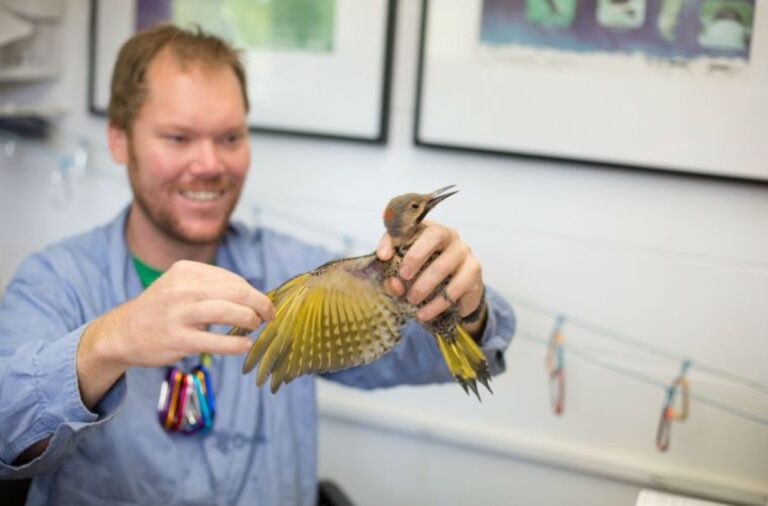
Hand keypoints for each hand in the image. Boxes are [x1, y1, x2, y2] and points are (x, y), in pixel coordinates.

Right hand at [76, 260, 273, 406]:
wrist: (123, 332)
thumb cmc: (161, 308)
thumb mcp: (180, 284)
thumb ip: (211, 285)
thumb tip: (253, 294)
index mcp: (186, 270)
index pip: (232, 278)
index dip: (253, 292)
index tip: (262, 303)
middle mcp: (183, 288)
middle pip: (237, 291)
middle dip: (260, 304)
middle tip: (269, 315)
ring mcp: (180, 314)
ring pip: (230, 312)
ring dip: (250, 320)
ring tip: (255, 326)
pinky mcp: (178, 339)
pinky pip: (217, 341)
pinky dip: (237, 344)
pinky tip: (244, 345)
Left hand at [376, 221, 484, 325]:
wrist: (455, 296)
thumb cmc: (424, 276)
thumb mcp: (403, 274)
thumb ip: (393, 276)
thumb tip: (393, 283)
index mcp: (429, 230)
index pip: (413, 225)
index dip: (397, 238)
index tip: (383, 257)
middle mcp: (451, 236)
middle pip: (436, 235)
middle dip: (416, 256)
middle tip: (402, 277)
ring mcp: (465, 254)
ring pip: (446, 264)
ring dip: (425, 285)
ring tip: (411, 301)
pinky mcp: (474, 274)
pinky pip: (456, 287)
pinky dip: (437, 303)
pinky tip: (425, 313)